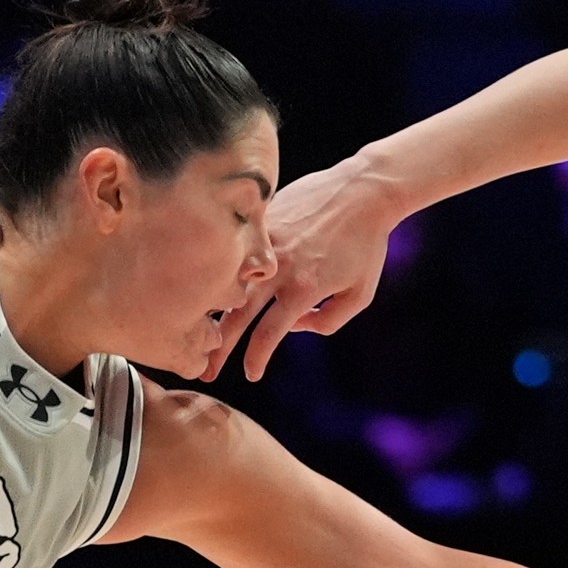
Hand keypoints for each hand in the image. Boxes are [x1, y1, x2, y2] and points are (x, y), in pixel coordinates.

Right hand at [204, 158, 405, 381]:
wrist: (363, 192)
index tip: (250, 374)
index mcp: (303, 289)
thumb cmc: (366, 245)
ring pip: (229, 284)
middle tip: (206, 371)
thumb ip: (329, 321)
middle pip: (237, 316)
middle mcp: (278, 268)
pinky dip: (223, 274)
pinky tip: (210, 289)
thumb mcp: (360, 293)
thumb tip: (294, 327)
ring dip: (212, 312)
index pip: (269, 334)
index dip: (256, 358)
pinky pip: (235, 253)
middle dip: (219, 348)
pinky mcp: (259, 222)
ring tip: (201, 332)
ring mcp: (264, 243)